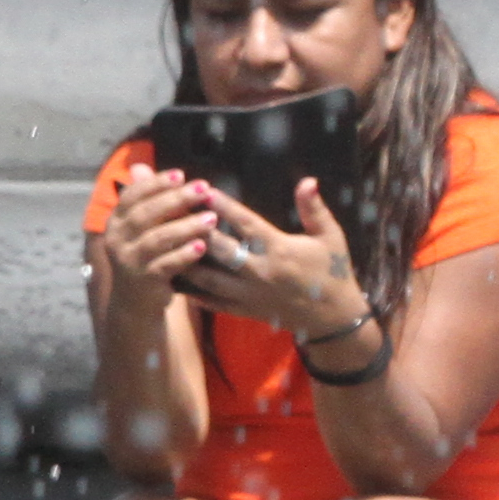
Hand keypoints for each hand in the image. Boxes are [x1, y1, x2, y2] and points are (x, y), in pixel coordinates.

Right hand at [92, 167, 228, 309]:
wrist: (135, 301)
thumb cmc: (144, 255)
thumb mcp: (141, 226)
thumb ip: (144, 198)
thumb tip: (139, 166)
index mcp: (116, 221)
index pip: (132, 195)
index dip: (156, 183)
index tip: (181, 174)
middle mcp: (117, 240)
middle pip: (145, 214)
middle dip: (176, 200)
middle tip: (203, 189)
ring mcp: (128, 261)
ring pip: (156, 239)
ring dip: (185, 227)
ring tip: (211, 218)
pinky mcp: (143, 280)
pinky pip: (165, 265)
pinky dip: (183, 255)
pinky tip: (201, 246)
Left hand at [179, 174, 370, 350]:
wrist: (332, 319)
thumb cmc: (333, 272)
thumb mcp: (331, 237)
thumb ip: (314, 209)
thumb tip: (308, 180)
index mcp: (279, 250)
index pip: (245, 224)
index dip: (223, 207)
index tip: (203, 190)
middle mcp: (259, 272)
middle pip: (219, 250)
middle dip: (195, 230)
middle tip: (174, 213)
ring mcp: (248, 294)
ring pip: (208, 278)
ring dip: (186, 260)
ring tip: (165, 244)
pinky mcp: (242, 311)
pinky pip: (210, 301)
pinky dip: (190, 290)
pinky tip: (172, 276)